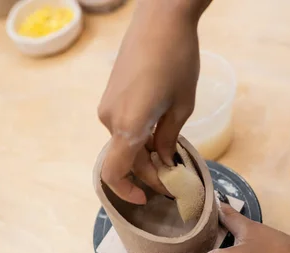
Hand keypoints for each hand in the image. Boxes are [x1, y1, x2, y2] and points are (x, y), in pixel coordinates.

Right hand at [98, 1, 206, 203]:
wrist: (160, 18)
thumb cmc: (177, 60)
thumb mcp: (182, 106)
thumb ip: (168, 138)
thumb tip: (164, 160)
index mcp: (127, 126)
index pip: (116, 172)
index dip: (128, 192)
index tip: (147, 198)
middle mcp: (109, 119)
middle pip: (125, 160)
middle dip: (150, 174)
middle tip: (177, 179)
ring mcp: (107, 106)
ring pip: (125, 144)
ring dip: (146, 156)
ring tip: (173, 157)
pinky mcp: (111, 95)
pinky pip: (123, 127)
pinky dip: (139, 139)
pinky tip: (161, 136)